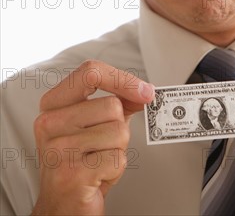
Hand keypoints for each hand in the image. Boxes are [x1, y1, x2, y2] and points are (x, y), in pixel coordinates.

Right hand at [32, 60, 154, 215]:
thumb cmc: (79, 163)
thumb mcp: (94, 124)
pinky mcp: (72, 174)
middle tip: (100, 146)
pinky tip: (97, 176)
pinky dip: (116, 170)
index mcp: (53, 104)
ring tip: (98, 161)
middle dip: (119, 128)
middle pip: (112, 105)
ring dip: (118, 150)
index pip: (90, 72)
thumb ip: (117, 102)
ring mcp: (58, 148)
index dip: (123, 79)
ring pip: (119, 131)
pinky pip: (118, 159)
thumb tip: (144, 91)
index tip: (144, 91)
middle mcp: (49, 123)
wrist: (62, 207)